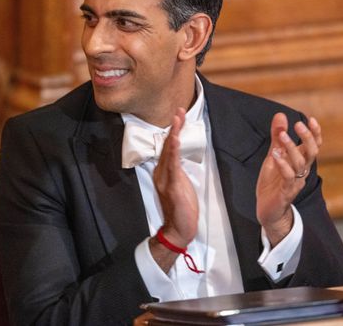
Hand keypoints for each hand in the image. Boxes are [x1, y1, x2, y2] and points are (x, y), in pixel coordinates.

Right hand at [152, 107, 198, 248]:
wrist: (177, 230)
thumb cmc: (181, 209)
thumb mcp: (181, 186)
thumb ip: (178, 172)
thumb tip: (180, 160)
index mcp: (164, 172)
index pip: (169, 147)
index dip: (174, 131)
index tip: (179, 117)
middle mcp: (161, 173)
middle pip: (168, 146)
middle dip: (174, 127)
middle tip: (178, 111)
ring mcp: (165, 179)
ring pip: (169, 152)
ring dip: (174, 134)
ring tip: (177, 120)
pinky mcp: (171, 186)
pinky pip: (173, 166)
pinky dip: (174, 152)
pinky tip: (176, 141)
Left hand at [256, 113, 321, 245]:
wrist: (268, 209)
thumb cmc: (273, 182)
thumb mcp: (274, 156)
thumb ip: (277, 137)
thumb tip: (281, 115)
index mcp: (300, 161)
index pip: (314, 145)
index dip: (315, 133)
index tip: (311, 119)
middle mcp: (302, 171)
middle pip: (312, 152)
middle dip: (307, 137)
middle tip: (298, 124)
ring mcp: (295, 182)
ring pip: (300, 163)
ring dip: (292, 148)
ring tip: (282, 136)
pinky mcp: (286, 192)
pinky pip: (289, 177)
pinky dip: (283, 165)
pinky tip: (275, 156)